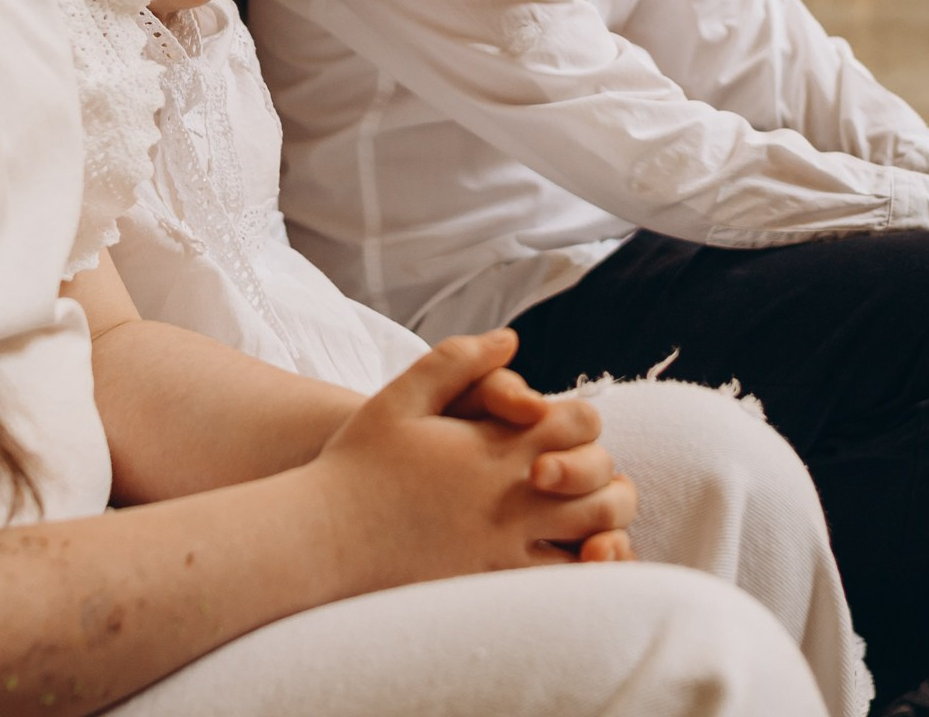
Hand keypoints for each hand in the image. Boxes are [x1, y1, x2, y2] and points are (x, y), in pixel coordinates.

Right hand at [308, 331, 637, 591]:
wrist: (321, 538)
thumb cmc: (357, 464)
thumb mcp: (402, 396)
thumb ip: (459, 360)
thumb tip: (511, 338)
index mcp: (497, 449)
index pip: (583, 425)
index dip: (582, 424)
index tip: (559, 433)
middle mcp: (512, 501)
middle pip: (607, 486)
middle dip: (605, 478)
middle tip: (579, 480)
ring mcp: (506, 550)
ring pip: (595, 542)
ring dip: (601, 528)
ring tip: (580, 522)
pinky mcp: (492, 589)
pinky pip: (561, 588)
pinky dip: (577, 576)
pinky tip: (562, 563)